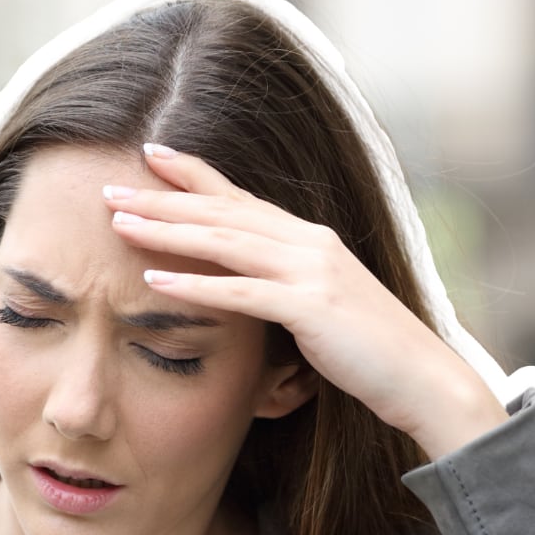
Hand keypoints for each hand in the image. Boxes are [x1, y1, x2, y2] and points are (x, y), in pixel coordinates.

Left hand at [103, 144, 506, 460]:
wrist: (423, 378)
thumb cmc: (368, 351)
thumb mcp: (320, 305)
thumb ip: (282, 285)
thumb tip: (243, 282)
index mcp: (309, 239)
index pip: (240, 199)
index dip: (194, 175)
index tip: (151, 156)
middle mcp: (309, 243)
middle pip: (221, 213)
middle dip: (162, 199)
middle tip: (110, 190)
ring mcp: (312, 272)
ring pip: (224, 242)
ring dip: (167, 231)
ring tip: (119, 225)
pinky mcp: (311, 308)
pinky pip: (241, 292)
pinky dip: (195, 285)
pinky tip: (154, 281)